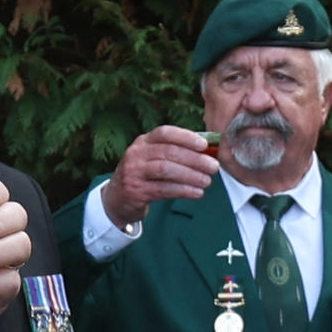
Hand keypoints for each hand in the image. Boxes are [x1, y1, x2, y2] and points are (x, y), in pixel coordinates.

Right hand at [103, 125, 220, 225]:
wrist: (117, 199)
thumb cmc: (143, 176)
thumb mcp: (152, 158)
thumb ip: (175, 152)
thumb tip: (207, 151)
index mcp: (143, 142)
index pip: (165, 133)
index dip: (186, 137)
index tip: (205, 145)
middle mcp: (136, 154)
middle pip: (169, 152)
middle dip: (195, 159)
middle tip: (213, 167)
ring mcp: (134, 172)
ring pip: (166, 170)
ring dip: (191, 176)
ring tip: (207, 181)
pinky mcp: (136, 191)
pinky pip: (164, 189)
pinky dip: (183, 191)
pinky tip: (196, 193)